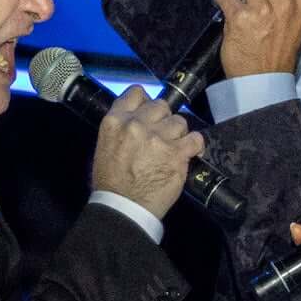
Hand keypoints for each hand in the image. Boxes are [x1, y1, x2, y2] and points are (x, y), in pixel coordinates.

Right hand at [91, 87, 203, 218]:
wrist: (123, 207)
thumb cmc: (111, 182)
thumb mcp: (104, 146)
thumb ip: (122, 128)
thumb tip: (138, 119)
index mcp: (115, 121)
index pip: (136, 93)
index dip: (147, 101)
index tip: (151, 112)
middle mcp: (137, 124)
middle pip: (161, 106)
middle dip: (164, 120)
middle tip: (162, 136)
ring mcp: (158, 138)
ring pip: (180, 122)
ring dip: (179, 134)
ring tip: (173, 149)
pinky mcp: (177, 153)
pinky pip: (195, 138)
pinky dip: (195, 146)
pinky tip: (190, 153)